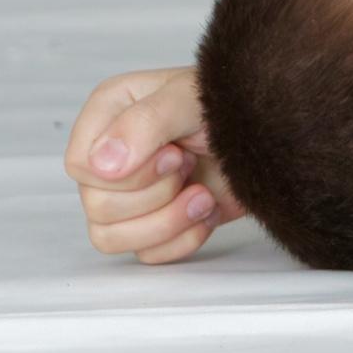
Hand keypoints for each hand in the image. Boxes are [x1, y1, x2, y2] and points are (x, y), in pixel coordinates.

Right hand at [62, 67, 243, 263]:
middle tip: (189, 165)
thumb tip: (102, 164)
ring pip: (111, 237)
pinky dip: (182, 240)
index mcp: (109, 114)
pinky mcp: (154, 222)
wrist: (273, 136)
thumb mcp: (190, 99)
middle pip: (97, 205)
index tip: (172, 154)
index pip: (80, 164)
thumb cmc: (231, 105)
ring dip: (167, 222)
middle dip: (155, 194)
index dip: (126, 172)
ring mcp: (130, 193)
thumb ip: (144, 123)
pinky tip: (208, 212)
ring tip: (203, 196)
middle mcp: (112, 156)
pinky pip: (146, 254)